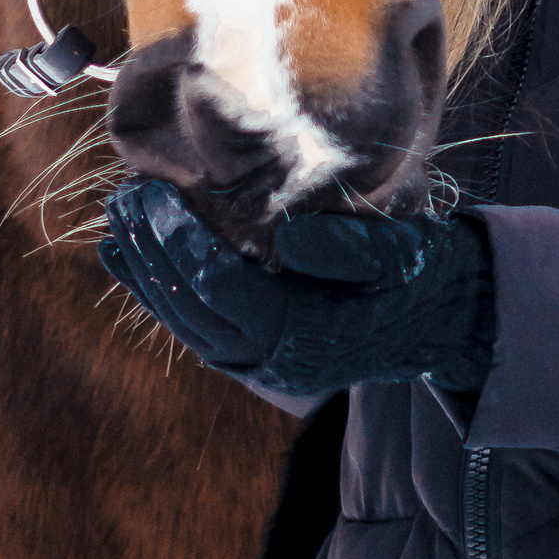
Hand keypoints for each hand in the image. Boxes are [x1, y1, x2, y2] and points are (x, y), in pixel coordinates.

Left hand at [99, 178, 493, 411]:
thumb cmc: (423, 276)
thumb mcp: (403, 253)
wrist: (442, 319)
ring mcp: (259, 362)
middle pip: (193, 307)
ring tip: (116, 222)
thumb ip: (350, 248)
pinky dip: (156, 291)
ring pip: (185, 321)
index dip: (181, 244)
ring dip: (146, 271)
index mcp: (306, 336)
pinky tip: (126, 259)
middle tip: (124, 199)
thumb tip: (287, 237)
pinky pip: (192, 325)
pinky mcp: (253, 351)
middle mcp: (273, 360)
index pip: (223, 290)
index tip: (154, 197)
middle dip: (153, 252)